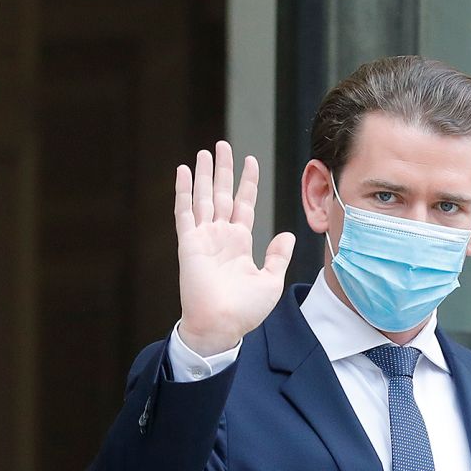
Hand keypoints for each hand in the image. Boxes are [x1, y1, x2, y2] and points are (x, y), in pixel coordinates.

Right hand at [175, 141, 294, 356]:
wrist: (223, 325)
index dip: (247, 182)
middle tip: (223, 145)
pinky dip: (184, 191)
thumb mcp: (271, 281)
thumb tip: (286, 234)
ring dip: (205, 174)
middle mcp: (221, 236)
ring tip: (205, 151)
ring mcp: (203, 237)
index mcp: (240, 243)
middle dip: (224, 169)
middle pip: (223, 194)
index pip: (244, 204)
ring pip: (204, 197)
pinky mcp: (188, 243)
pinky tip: (184, 171)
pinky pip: (185, 211)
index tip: (250, 160)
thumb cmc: (245, 310)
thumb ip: (278, 256)